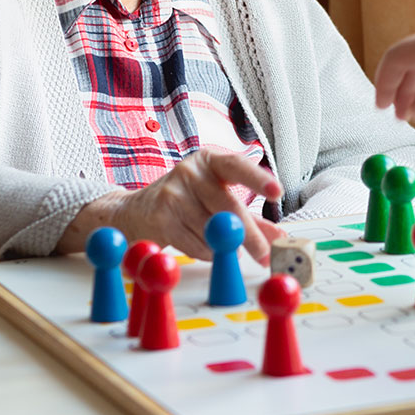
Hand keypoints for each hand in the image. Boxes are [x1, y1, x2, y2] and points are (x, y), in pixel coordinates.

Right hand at [58, 150, 283, 263]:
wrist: (135, 211)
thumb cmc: (186, 201)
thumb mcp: (218, 200)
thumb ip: (251, 218)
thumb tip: (279, 236)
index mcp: (211, 160)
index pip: (237, 165)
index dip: (258, 179)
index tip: (277, 192)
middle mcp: (191, 171)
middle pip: (227, 205)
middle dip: (249, 234)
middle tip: (265, 254)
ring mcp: (173, 192)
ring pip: (212, 229)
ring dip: (225, 248)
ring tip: (226, 249)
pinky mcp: (162, 216)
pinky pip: (195, 244)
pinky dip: (207, 253)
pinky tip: (205, 248)